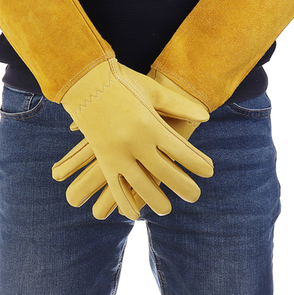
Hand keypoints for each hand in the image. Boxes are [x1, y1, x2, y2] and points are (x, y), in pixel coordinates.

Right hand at [55, 58, 212, 219]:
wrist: (84, 81)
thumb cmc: (123, 82)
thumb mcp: (153, 90)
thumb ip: (179, 105)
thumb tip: (206, 116)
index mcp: (149, 124)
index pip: (180, 151)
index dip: (197, 164)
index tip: (209, 172)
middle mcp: (134, 142)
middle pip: (164, 172)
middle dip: (183, 187)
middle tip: (195, 196)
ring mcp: (117, 153)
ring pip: (140, 186)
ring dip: (156, 200)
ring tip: (167, 209)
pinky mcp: (103, 158)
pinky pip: (114, 186)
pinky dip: (124, 202)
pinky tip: (134, 213)